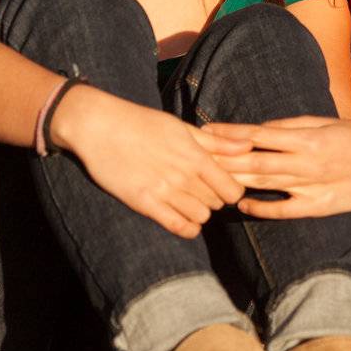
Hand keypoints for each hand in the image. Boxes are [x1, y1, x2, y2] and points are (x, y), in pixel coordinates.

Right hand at [51, 86, 248, 237]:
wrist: (101, 127)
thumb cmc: (144, 123)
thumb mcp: (183, 128)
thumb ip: (217, 142)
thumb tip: (249, 145)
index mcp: (196, 156)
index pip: (232, 190)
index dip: (232, 191)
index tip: (222, 186)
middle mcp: (184, 176)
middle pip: (217, 204)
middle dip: (214, 200)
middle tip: (202, 191)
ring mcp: (164, 191)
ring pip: (200, 217)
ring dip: (199, 213)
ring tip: (188, 202)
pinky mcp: (144, 203)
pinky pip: (177, 226)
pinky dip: (186, 227)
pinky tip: (181, 218)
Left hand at [205, 116, 350, 219]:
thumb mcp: (323, 122)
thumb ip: (289, 127)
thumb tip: (256, 130)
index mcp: (306, 138)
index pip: (259, 135)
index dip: (229, 134)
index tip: (205, 131)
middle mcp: (305, 162)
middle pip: (254, 161)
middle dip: (222, 159)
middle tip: (194, 156)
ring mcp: (310, 186)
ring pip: (264, 184)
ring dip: (234, 181)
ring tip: (207, 178)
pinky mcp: (316, 206)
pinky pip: (282, 209)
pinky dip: (260, 207)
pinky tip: (241, 204)